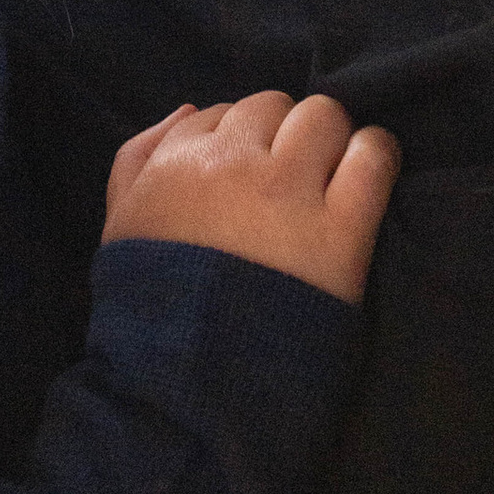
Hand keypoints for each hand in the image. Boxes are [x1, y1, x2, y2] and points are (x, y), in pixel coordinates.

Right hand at [102, 91, 398, 302]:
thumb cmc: (152, 312)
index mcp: (175, 165)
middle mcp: (232, 164)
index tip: (245, 179)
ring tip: (327, 183)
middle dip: (281, 136)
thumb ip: (136, 159)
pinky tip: (367, 181)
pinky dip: (376, 156)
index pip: (219, 113)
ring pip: (324, 116)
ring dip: (328, 141)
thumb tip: (189, 106)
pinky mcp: (341, 229)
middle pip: (273, 106)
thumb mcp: (117, 228)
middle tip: (287, 183)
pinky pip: (374, 153)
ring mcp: (288, 192)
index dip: (237, 143)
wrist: (191, 387)